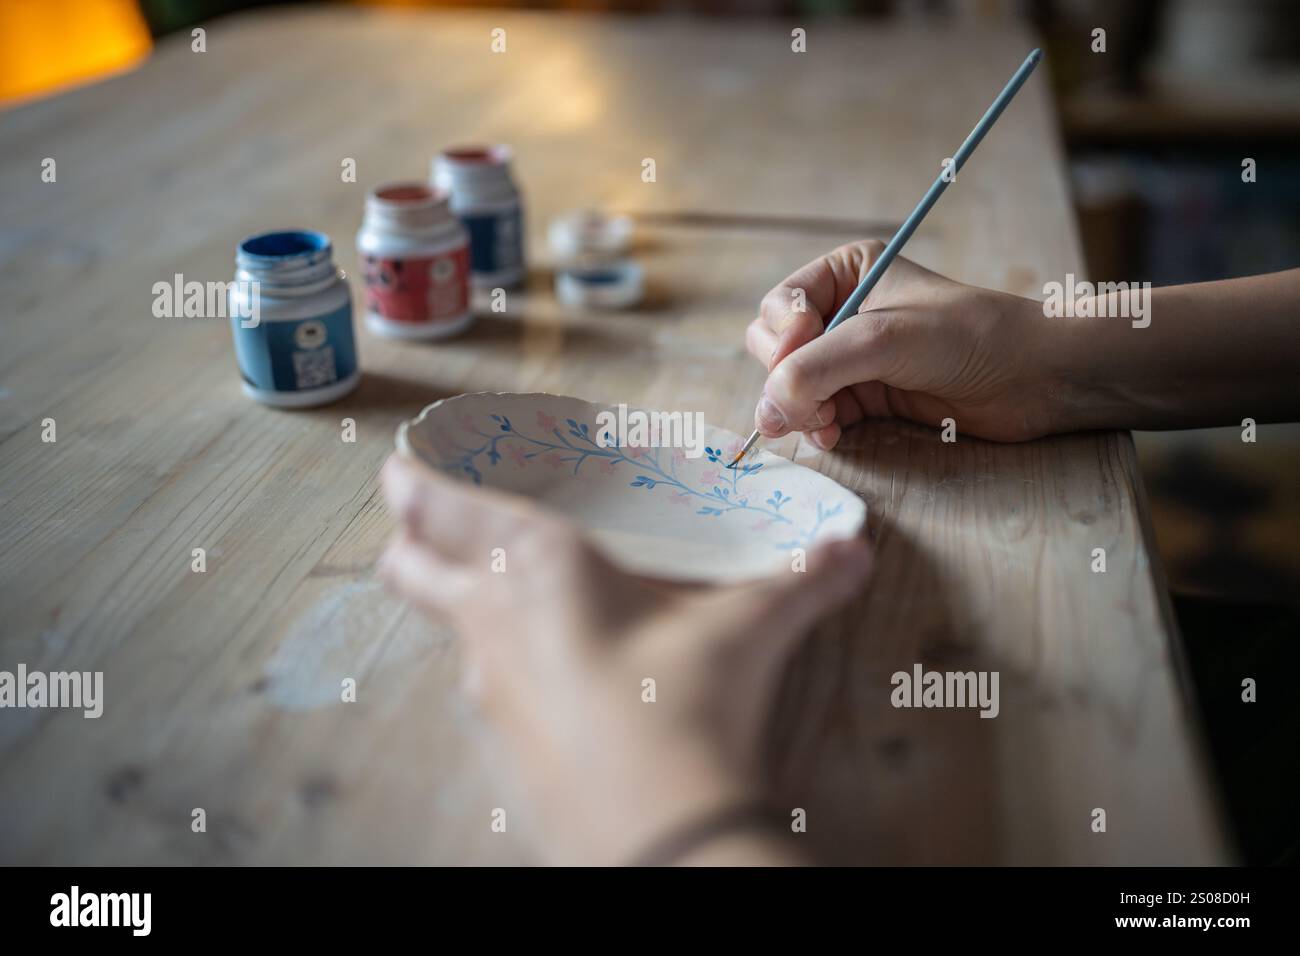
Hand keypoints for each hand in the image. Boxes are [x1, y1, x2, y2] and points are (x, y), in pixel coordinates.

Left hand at [379, 453, 871, 864]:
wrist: (664, 831)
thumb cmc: (688, 700)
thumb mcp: (749, 629)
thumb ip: (801, 581)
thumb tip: (852, 552)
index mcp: (535, 564)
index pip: (436, 509)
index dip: (408, 483)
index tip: (399, 466)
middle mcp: (493, 621)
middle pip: (410, 570)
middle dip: (411, 542)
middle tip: (431, 525)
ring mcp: (489, 693)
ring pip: (448, 635)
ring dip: (464, 609)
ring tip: (514, 600)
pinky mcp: (505, 748)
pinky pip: (488, 693)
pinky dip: (505, 673)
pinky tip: (555, 680)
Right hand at [746, 239, 1058, 446]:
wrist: (1033, 378)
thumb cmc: (967, 337)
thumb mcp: (881, 340)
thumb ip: (814, 370)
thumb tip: (765, 412)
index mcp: (845, 274)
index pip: (778, 308)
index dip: (781, 339)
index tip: (798, 363)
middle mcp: (843, 312)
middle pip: (776, 350)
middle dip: (786, 381)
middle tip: (811, 405)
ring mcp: (853, 358)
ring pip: (792, 387)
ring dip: (798, 409)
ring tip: (825, 427)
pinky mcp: (867, 397)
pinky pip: (816, 413)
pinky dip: (817, 426)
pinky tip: (834, 435)